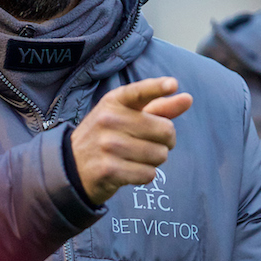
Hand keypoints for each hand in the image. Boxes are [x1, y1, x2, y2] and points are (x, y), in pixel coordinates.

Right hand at [70, 76, 191, 204]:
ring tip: (136, 158)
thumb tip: (188, 98)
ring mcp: (107, 145)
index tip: (173, 85)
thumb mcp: (127, 116)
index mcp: (114, 101)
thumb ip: (159, 107)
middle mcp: (108, 120)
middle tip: (149, 143)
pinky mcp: (108, 170)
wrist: (72, 166)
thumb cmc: (108, 136)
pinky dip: (145, 176)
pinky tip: (130, 171)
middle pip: (165, 130)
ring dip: (155, 160)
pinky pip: (148, 174)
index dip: (157, 88)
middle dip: (165, 141)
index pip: (139, 92)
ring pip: (159, 155)